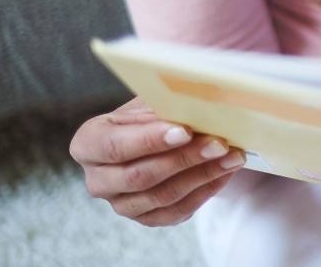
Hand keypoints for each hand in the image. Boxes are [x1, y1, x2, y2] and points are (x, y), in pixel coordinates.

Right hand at [69, 96, 244, 225]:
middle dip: (184, 159)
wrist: (154, 136)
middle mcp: (98, 179)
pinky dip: (205, 191)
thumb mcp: (150, 101)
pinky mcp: (146, 218)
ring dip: (202, 175)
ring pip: (161, 196)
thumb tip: (196, 102)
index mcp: (89, 143)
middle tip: (218, 143)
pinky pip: (176, 212)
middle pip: (139, 176)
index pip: (114, 146)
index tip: (185, 130)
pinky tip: (224, 172)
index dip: (149, 140)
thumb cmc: (150, 114)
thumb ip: (164, 103)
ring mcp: (121, 203)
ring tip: (232, 156)